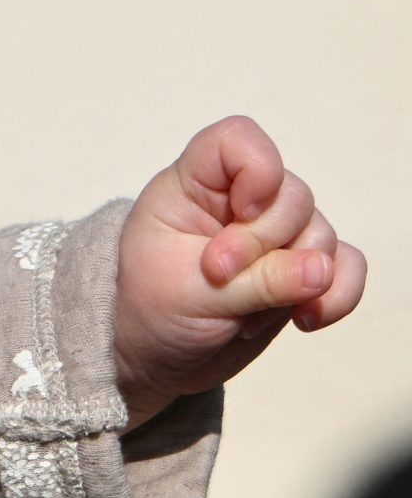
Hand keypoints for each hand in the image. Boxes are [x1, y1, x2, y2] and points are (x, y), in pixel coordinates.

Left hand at [115, 117, 366, 425]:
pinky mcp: (302, 269)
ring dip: (296, 279)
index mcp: (192, 186)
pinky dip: (339, 293)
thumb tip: (321, 268)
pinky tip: (306, 318)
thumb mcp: (189, 295)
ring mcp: (275, 235)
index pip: (237, 140)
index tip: (240, 213)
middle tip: (222, 277)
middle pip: (293, 195)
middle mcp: (239, 202)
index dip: (256, 169)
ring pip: (322, 232)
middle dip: (268, 244)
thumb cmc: (151, 311)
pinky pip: (347, 266)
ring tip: (243, 312)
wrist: (156, 357)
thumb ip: (257, 279)